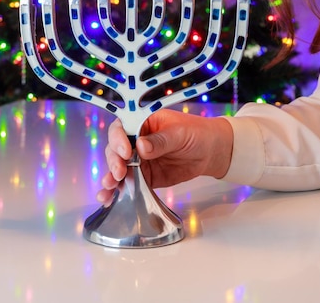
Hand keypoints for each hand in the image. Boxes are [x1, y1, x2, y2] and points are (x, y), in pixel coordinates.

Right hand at [97, 109, 233, 204]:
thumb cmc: (196, 133)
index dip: (119, 138)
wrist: (212, 152)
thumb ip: (161, 140)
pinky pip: (129, 182)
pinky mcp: (146, 176)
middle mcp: (137, 139)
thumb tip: (140, 146)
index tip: (126, 151)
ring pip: (118, 166)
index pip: (122, 127)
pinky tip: (109, 197)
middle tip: (119, 172)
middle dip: (114, 161)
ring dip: (111, 177)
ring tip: (108, 188)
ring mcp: (140, 159)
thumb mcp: (179, 133)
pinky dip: (118, 189)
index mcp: (142, 122)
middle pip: (116, 148)